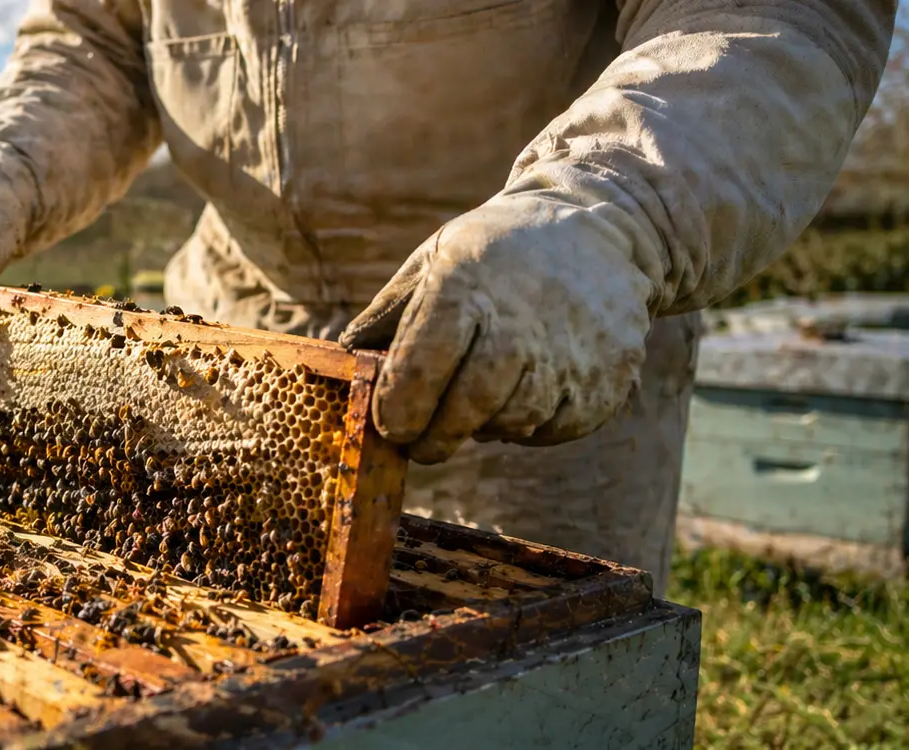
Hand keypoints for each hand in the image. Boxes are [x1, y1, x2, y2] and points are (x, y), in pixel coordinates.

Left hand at [337, 196, 656, 464]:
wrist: (600, 232)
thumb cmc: (494, 252)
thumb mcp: (434, 261)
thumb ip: (387, 315)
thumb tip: (343, 362)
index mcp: (464, 288)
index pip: (420, 367)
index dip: (398, 408)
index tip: (389, 425)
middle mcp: (520, 322)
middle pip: (467, 407)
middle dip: (435, 437)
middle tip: (422, 444)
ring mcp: (570, 353)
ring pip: (512, 422)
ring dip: (485, 426)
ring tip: (480, 400)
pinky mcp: (607, 378)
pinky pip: (554, 427)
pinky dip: (531, 423)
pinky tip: (526, 391)